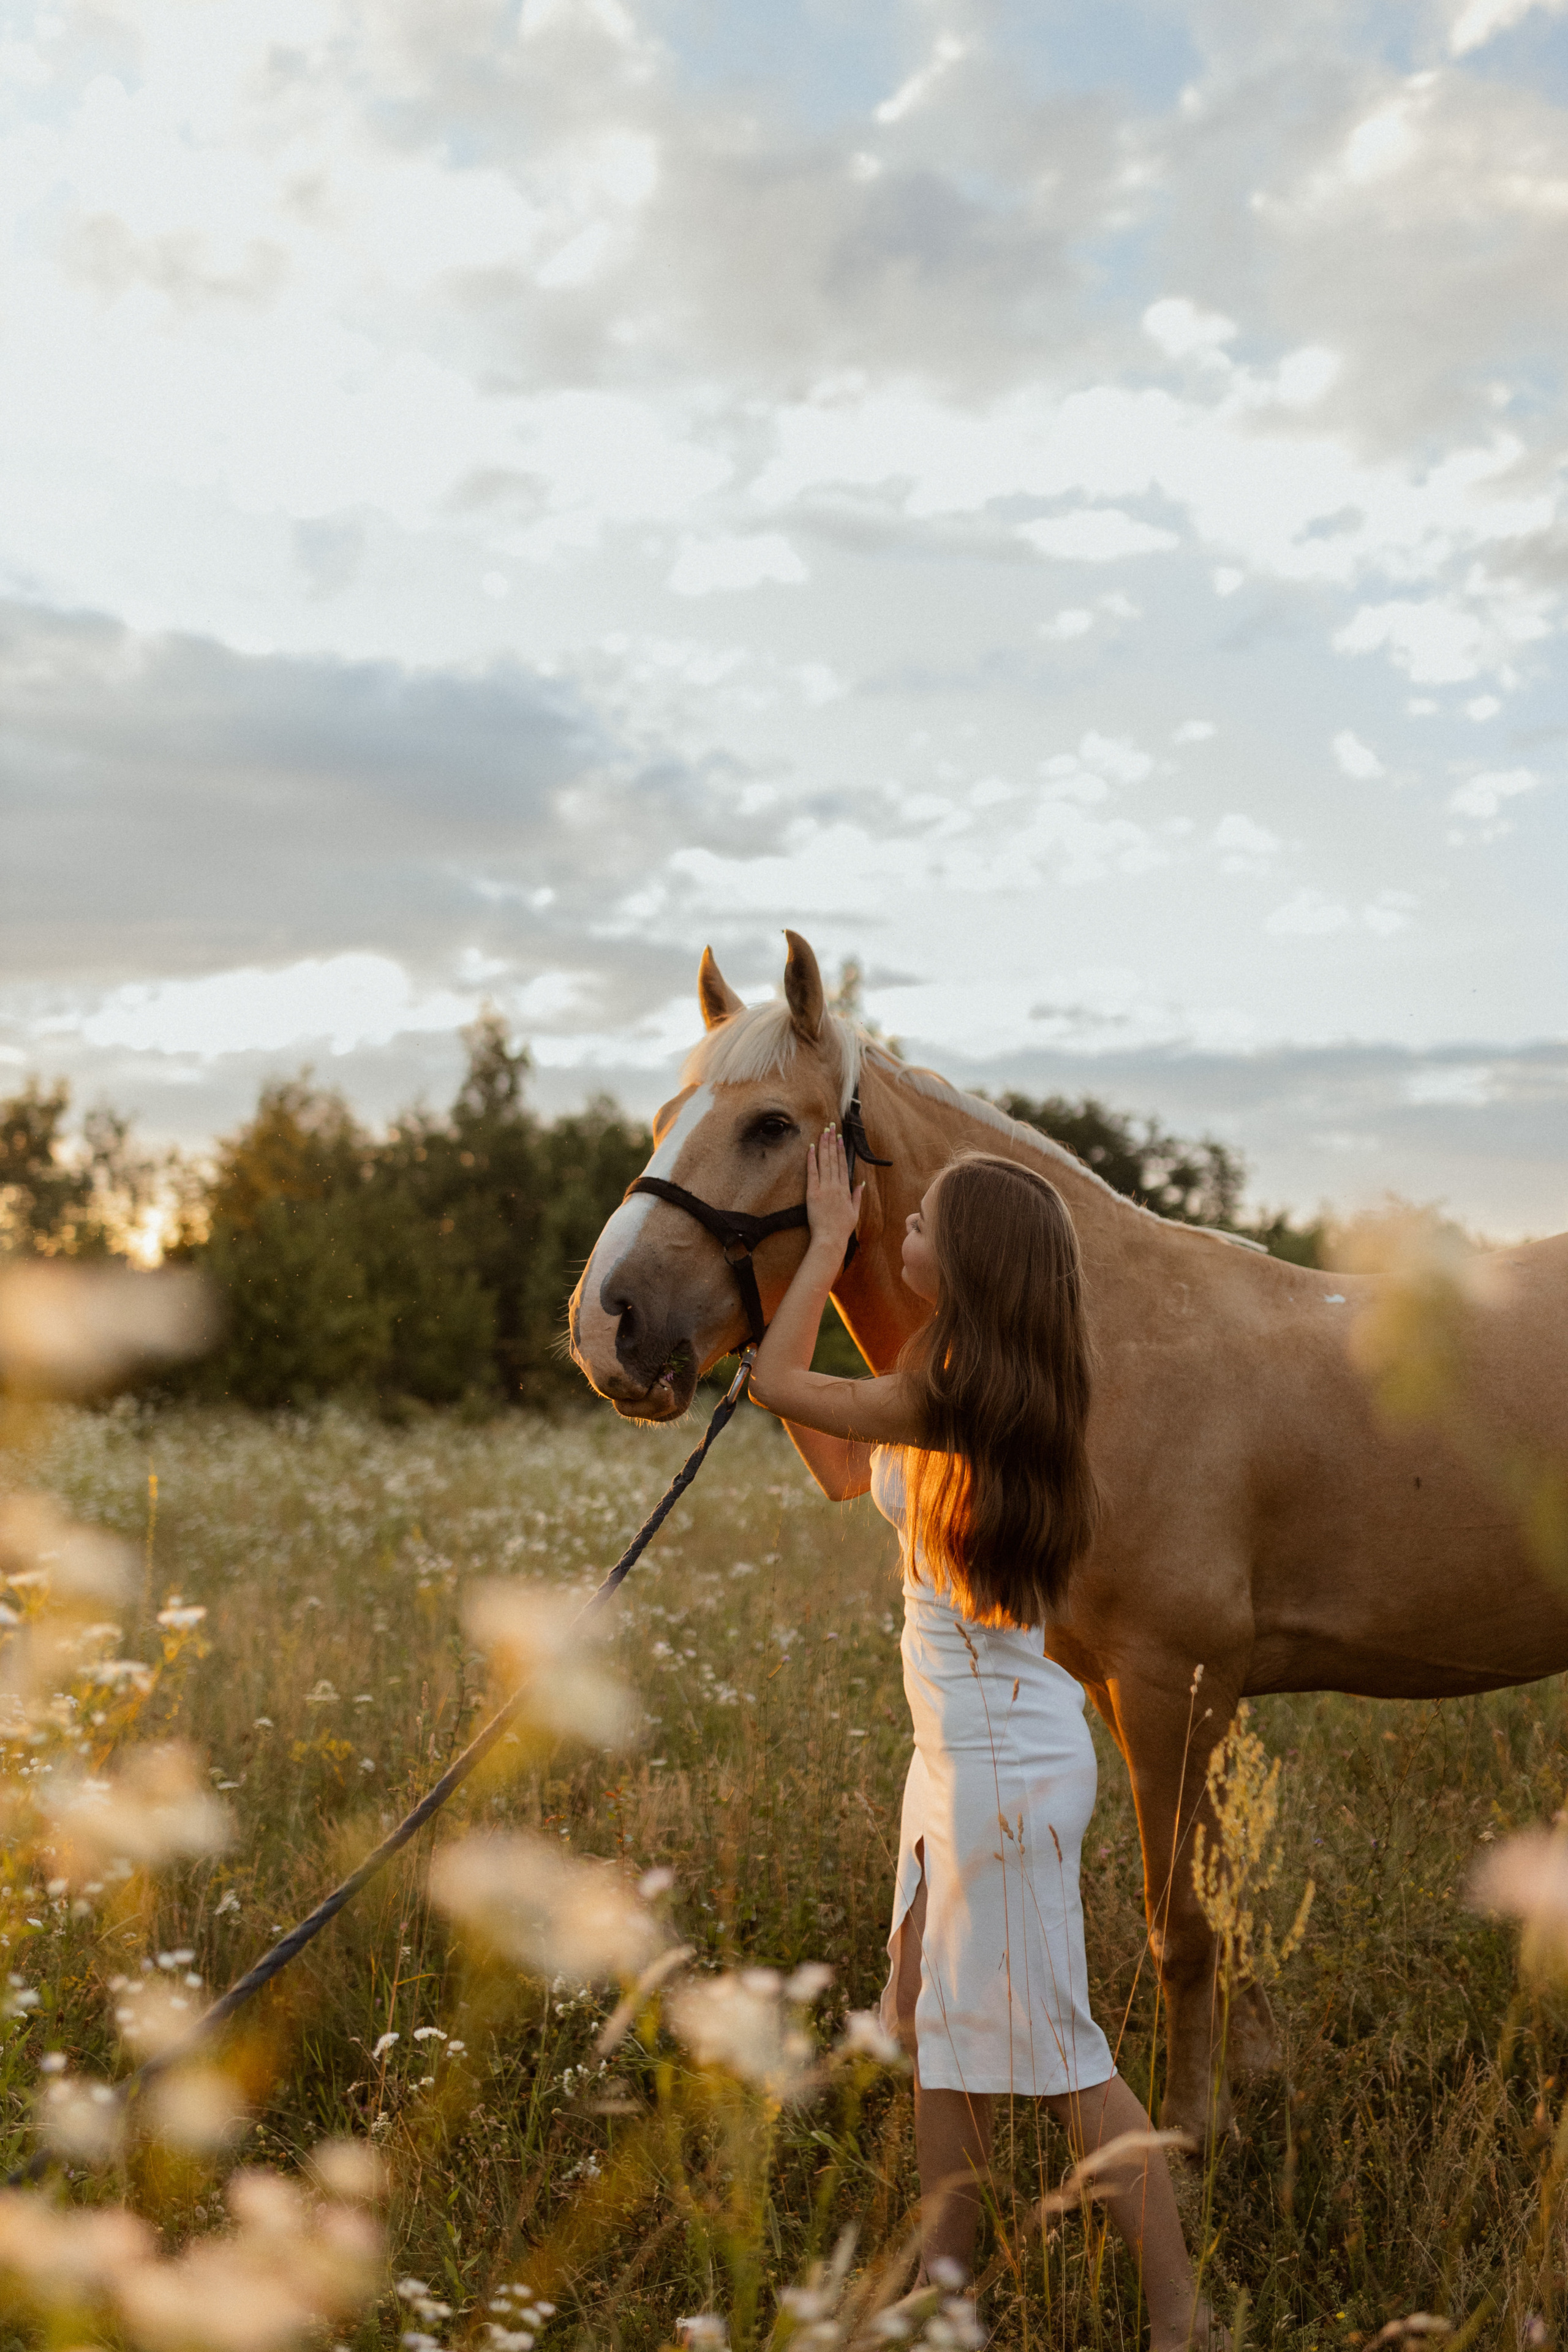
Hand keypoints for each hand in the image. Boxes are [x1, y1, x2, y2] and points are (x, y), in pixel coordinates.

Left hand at [804, 1126, 863, 1261]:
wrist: (830, 1239)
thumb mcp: (855, 1212)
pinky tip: (811, 1147)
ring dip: (823, 1146)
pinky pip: (812, 1172)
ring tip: (823, 1132)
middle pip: (833, 1159)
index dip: (841, 1150)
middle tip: (830, 1128)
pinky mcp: (813, 1193)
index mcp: (845, 1190)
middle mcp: (835, 1186)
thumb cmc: (842, 1228)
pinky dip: (811, 1159)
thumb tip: (861, 1183)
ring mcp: (824, 1188)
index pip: (843, 1165)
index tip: (839, 1138)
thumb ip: (857, 1196)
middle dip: (831, 1142)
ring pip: (824, 1162)